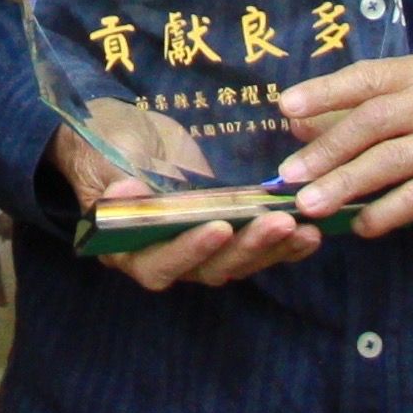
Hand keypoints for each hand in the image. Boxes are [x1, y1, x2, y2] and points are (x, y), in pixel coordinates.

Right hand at [52, 129, 321, 291]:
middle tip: (279, 221)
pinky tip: (310, 233)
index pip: (160, 264)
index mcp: (129, 251)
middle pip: (210, 269)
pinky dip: (283, 246)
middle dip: (247, 247)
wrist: (116, 143)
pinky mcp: (224, 243)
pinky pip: (255, 252)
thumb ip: (111, 182)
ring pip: (238, 264)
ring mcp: (199, 255)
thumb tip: (124, 194)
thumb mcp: (101, 161)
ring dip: (272, 248)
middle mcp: (167, 261)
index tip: (219, 226)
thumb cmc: (106, 152)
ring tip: (303, 228)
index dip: (189, 250)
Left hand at [280, 57, 412, 242]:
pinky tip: (359, 226)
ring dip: (345, 184)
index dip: (325, 92)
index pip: (369, 77)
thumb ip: (361, 114)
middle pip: (374, 121)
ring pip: (391, 162)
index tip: (285, 108)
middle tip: (288, 175)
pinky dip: (383, 213)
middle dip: (327, 149)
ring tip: (310, 204)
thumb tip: (298, 124)